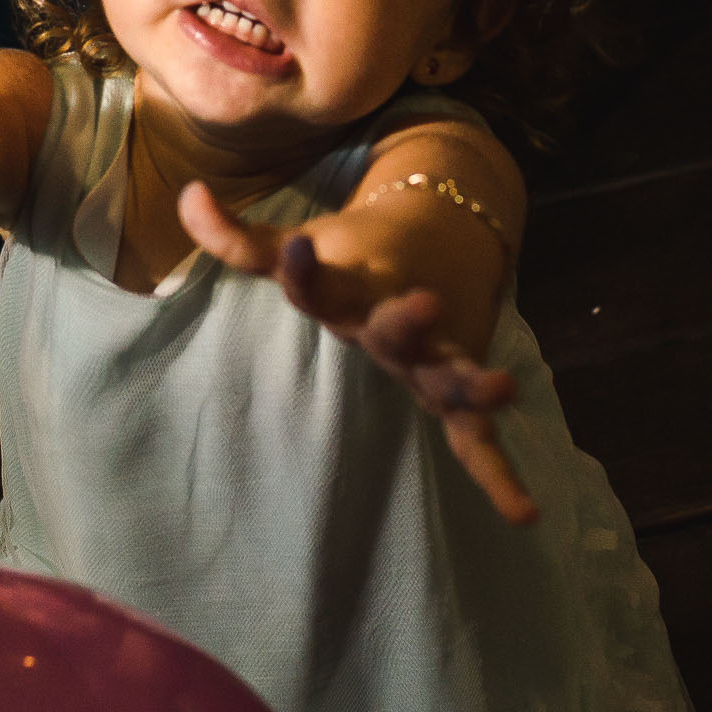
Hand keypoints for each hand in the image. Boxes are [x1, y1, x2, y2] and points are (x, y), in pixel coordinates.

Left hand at [176, 182, 537, 525]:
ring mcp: (430, 354)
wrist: (443, 233)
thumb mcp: (297, 245)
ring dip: (474, 382)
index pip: (319, 280)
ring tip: (504, 388)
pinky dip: (499, 474)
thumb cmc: (353, 254)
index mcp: (352, 285)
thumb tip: (187, 197)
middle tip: (425, 303)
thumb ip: (239, 239)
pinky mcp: (452, 386)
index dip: (305, 267)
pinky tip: (524, 514)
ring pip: (451, 370)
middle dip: (408, 318)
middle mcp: (394, 317)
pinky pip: (474, 436)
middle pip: (398, 325)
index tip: (301, 244)